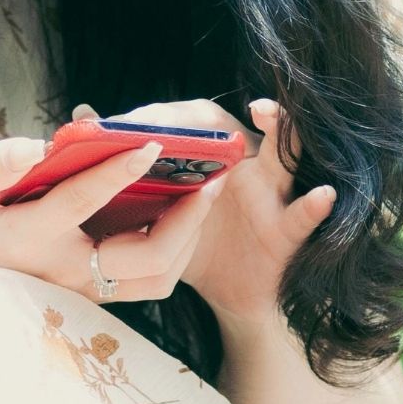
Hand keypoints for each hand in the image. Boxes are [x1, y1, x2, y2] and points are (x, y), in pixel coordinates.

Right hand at [0, 131, 218, 307]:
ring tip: (199, 196)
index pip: (84, 200)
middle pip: (147, 258)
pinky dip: (167, 250)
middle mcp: (59, 269)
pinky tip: (172, 213)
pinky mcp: (77, 290)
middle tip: (208, 177)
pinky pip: (138, 281)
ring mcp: (72, 286)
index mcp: (26, 237)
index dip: (121, 169)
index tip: (152, 142)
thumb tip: (34, 144)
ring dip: (186, 240)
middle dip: (188, 218)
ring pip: (152, 280)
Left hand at [84, 98, 334, 328]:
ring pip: (281, 157)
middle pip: (232, 132)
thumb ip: (123, 160)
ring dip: (281, 133)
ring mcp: (269, 192)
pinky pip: (304, 214)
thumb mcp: (154, 201)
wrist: (230, 292)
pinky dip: (315, 204)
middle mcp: (242, 164)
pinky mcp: (288, 227)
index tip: (126, 124)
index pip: (185, 123)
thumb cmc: (188, 236)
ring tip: (268, 112)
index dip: (157, 120)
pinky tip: (321, 193)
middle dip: (215, 117)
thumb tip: (81, 117)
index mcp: (207, 154)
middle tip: (189, 113)